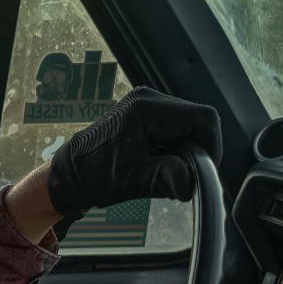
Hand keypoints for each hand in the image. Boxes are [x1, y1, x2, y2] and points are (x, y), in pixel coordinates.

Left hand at [47, 87, 221, 217]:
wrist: (70, 174)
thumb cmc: (94, 176)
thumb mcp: (134, 181)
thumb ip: (167, 179)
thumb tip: (193, 185)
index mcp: (146, 108)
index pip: (202, 117)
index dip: (212, 144)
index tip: (206, 169)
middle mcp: (148, 98)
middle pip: (197, 120)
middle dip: (198, 149)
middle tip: (185, 175)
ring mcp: (146, 103)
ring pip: (188, 125)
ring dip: (187, 150)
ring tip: (168, 171)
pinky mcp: (145, 113)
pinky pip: (175, 127)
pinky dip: (176, 147)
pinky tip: (160, 163)